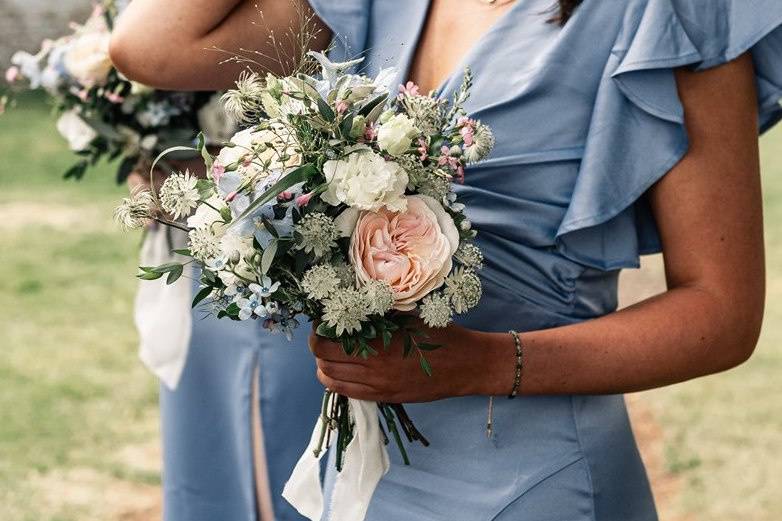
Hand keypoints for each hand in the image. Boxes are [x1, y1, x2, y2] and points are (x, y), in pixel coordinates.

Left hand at [309, 320, 513, 402]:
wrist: (465, 364)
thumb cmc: (438, 334)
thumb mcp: (407, 316)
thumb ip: (378, 314)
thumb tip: (350, 305)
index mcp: (378, 342)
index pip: (328, 340)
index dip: (319, 330)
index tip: (324, 320)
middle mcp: (373, 367)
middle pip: (324, 360)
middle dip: (318, 347)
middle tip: (324, 335)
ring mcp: (377, 386)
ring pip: (331, 380)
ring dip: (324, 365)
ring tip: (331, 353)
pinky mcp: (384, 397)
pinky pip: (348, 393)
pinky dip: (337, 381)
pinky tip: (344, 369)